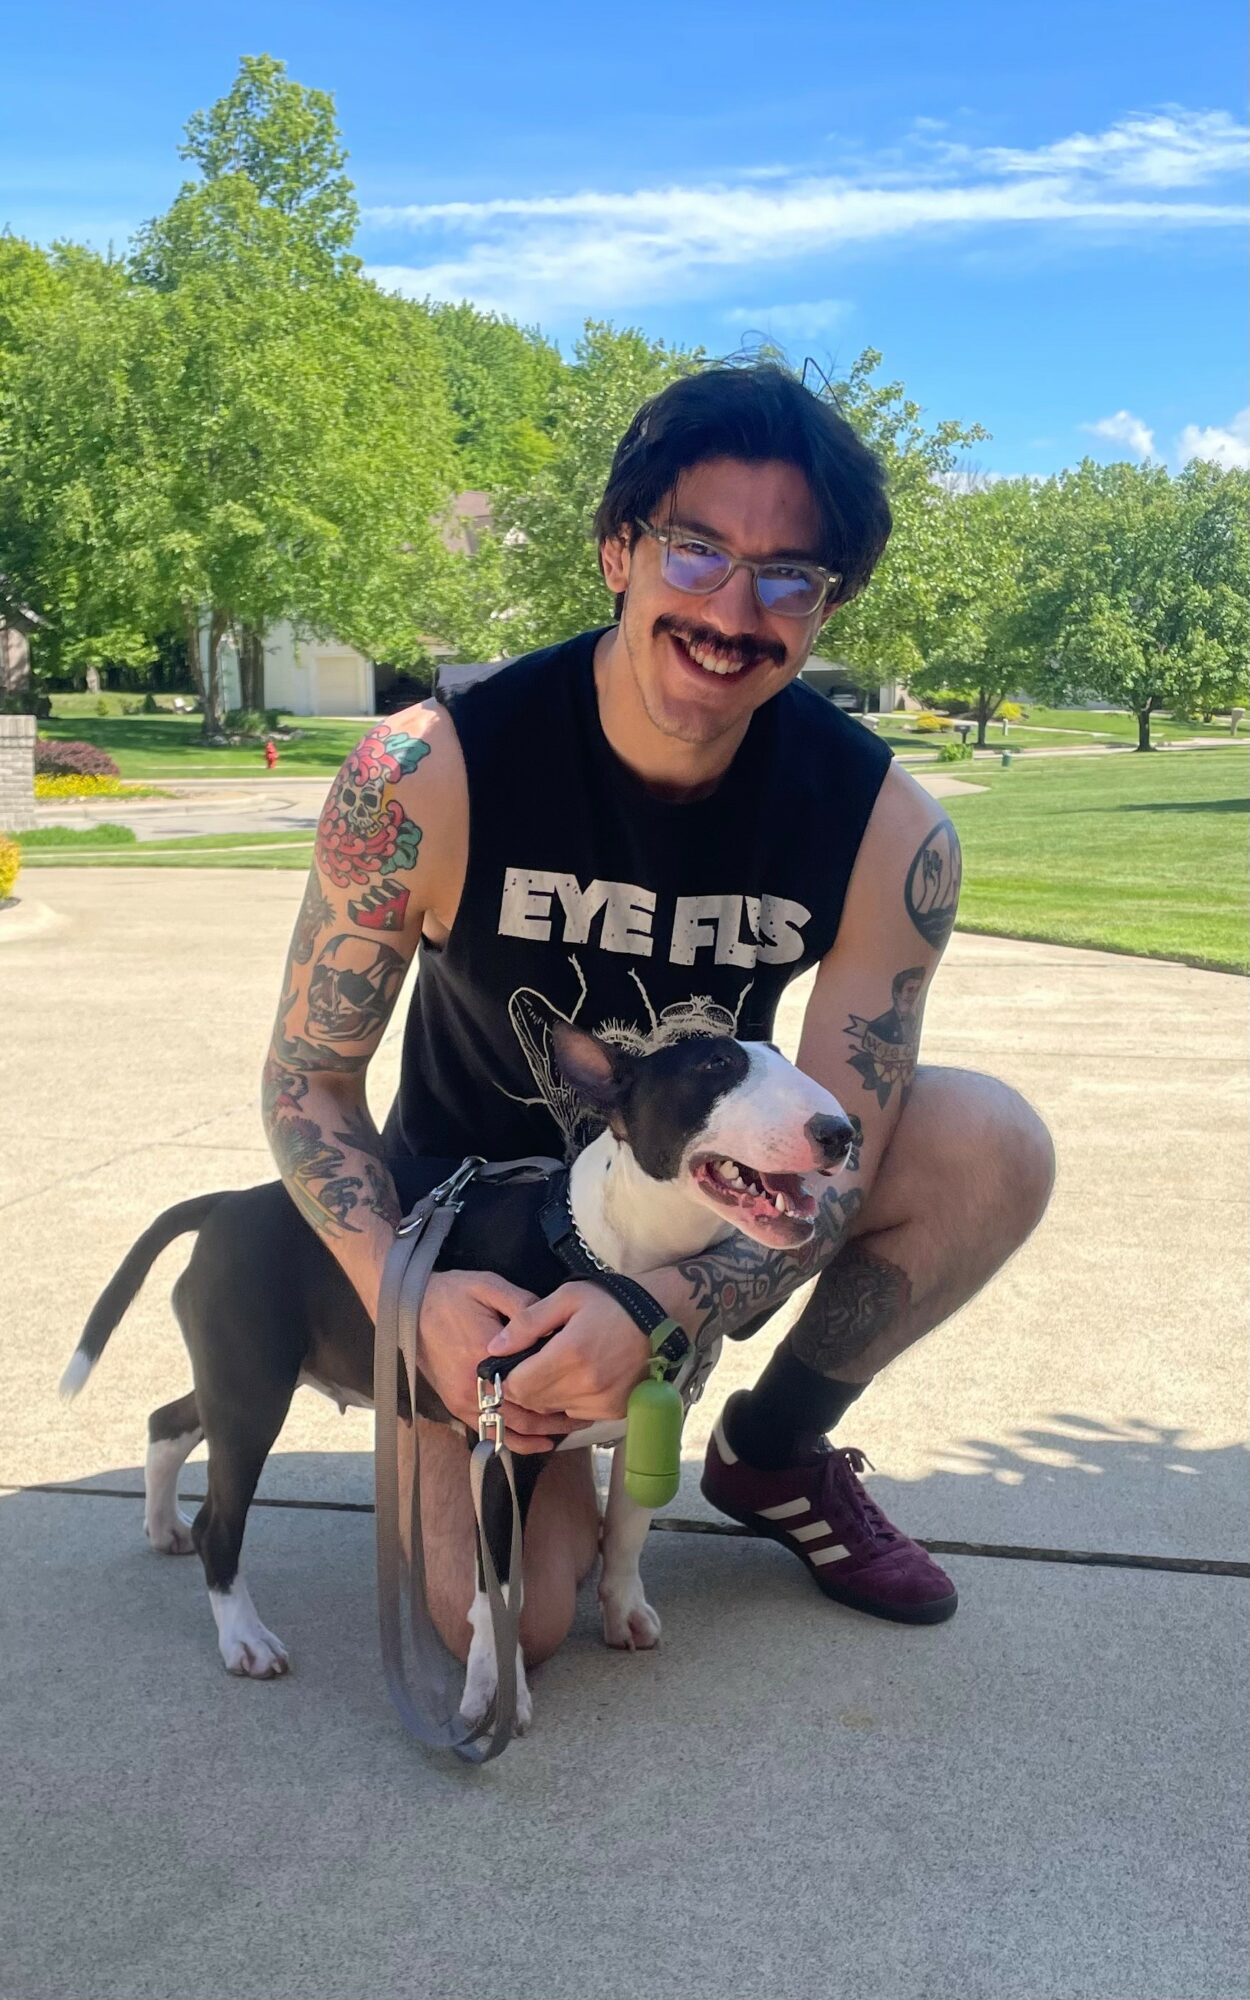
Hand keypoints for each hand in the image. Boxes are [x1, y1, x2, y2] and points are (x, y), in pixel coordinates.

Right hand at [416, 1269, 584, 1454]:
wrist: (408, 1306)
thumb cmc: (450, 1294)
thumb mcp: (488, 1287)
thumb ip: (523, 1305)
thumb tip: (553, 1324)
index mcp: (485, 1356)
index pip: (530, 1383)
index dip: (558, 1389)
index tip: (582, 1387)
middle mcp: (472, 1386)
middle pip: (524, 1414)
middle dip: (556, 1418)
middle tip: (584, 1414)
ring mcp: (462, 1400)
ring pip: (509, 1429)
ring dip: (540, 1433)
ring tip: (569, 1428)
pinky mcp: (455, 1405)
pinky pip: (488, 1432)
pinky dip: (515, 1440)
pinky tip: (539, 1441)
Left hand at [488, 1282, 651, 1431]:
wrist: (660, 1318)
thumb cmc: (611, 1302)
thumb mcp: (566, 1298)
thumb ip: (528, 1323)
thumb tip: (494, 1347)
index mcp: (570, 1353)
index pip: (519, 1386)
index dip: (509, 1377)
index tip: (512, 1364)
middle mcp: (586, 1384)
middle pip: (534, 1402)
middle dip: (525, 1387)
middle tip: (532, 1365)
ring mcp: (603, 1401)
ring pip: (554, 1411)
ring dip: (547, 1396)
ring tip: (557, 1369)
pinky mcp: (615, 1410)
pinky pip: (577, 1415)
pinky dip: (570, 1401)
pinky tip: (578, 1378)